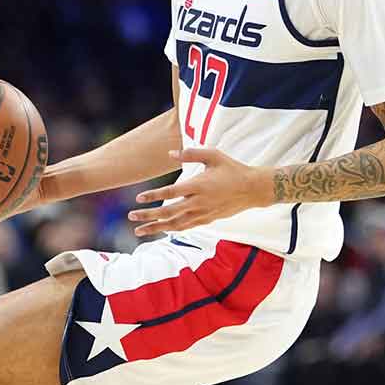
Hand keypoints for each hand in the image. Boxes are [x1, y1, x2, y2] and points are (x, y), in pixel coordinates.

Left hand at [129, 149, 273, 236]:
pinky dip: (171, 229)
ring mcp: (203, 213)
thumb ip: (191, 153)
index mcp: (198, 185)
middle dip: (148, 215)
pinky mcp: (207, 219)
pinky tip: (161, 229)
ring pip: (175, 224)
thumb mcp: (213, 155)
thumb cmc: (232, 169)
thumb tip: (171, 153)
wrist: (253, 189)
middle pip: (168, 212)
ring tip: (139, 231)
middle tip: (131, 217)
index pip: (171, 192)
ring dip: (156, 228)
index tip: (139, 198)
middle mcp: (198, 202)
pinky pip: (186, 227)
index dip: (154, 195)